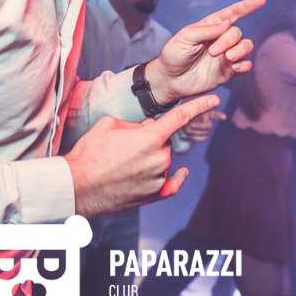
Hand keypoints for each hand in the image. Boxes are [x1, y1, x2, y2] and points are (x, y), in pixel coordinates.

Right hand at [65, 94, 219, 217]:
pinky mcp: (154, 195)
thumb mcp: (110, 125)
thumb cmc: (91, 153)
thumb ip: (136, 124)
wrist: (79, 186)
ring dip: (150, 158)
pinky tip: (181, 173)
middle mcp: (160, 158)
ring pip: (162, 160)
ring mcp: (159, 178)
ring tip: (122, 163)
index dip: (199, 105)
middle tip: (125, 145)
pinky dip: (174, 178)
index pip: (181, 117)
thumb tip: (148, 128)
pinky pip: (171, 184)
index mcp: (151, 137)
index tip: (215, 99)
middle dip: (150, 138)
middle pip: (163, 141)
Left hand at [145, 0, 264, 104]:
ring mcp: (226, 55)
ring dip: (240, 50)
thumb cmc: (174, 54)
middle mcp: (221, 38)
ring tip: (228, 57)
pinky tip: (235, 66)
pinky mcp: (228, 71)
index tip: (261, 0)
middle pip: (236, 32)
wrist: (170, 80)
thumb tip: (227, 23)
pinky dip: (244, 65)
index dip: (247, 6)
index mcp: (210, 26)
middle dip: (228, 40)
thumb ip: (206, 30)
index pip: (232, 13)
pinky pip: (244, 65)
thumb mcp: (185, 38)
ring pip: (245, 46)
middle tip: (212, 51)